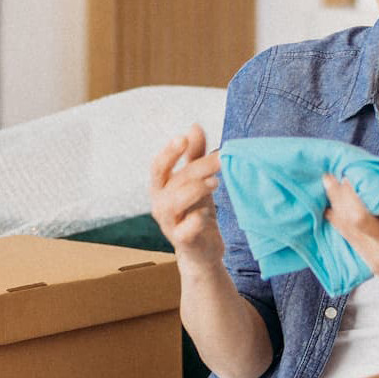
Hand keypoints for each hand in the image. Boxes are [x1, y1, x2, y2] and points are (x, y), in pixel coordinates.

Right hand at [150, 124, 222, 268]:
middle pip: (175, 180)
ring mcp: (169, 224)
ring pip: (175, 202)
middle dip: (197, 167)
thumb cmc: (197, 211)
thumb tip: (194, 126)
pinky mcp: (183, 241)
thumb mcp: (196, 182)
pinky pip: (185, 230)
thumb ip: (194, 156)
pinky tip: (205, 214)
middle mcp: (160, 204)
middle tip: (220, 158)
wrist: (202, 250)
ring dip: (195, 189)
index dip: (169, 152)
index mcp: (161, 188)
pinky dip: (195, 221)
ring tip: (215, 182)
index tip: (183, 138)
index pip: (158, 166)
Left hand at [322, 172, 378, 345]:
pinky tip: (332, 209)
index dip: (367, 182)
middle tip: (332, 176)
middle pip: (359, 216)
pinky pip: (349, 239)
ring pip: (349, 227)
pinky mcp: (370, 264)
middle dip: (342, 193)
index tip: (357, 168)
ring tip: (327, 185)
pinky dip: (339, 221)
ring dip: (335, 204)